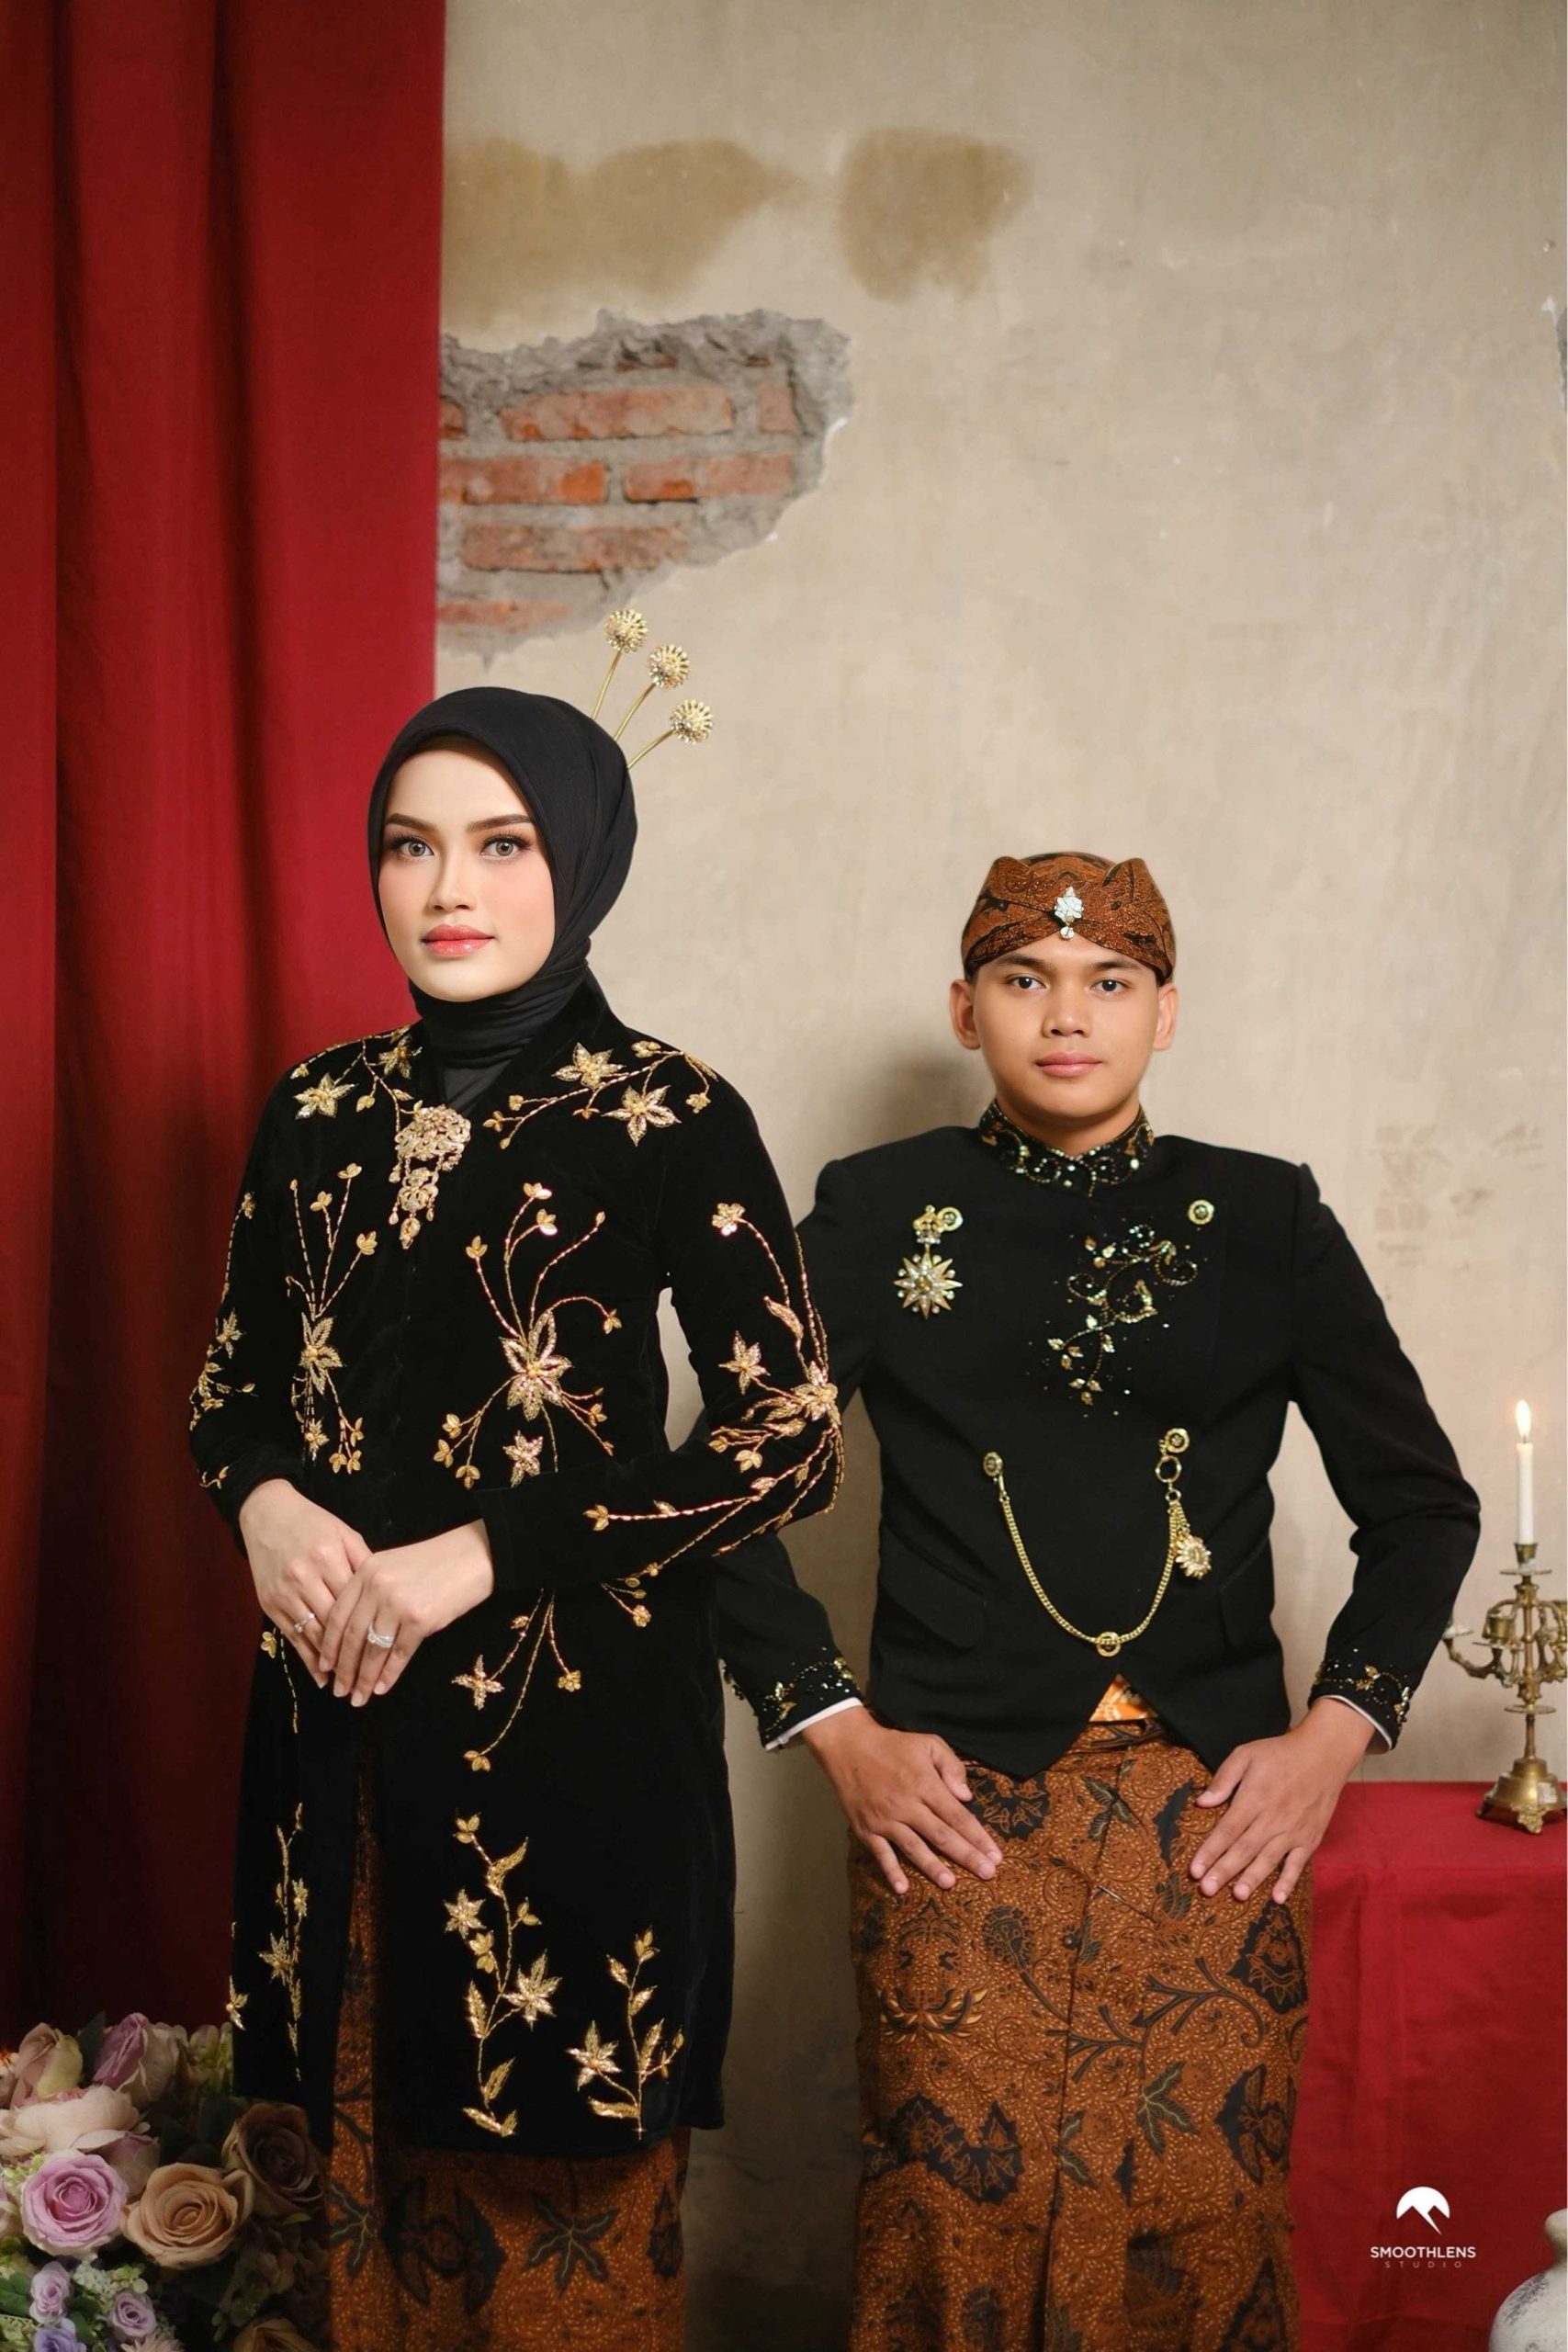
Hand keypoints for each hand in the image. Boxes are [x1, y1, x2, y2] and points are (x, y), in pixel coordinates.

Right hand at [237, 1479, 369, 1687]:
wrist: (267, 1514)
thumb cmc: (312, 1522)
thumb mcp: (344, 1534)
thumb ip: (363, 1562)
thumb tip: (384, 1593)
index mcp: (328, 1558)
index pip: (355, 1602)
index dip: (371, 1628)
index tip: (388, 1648)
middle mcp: (305, 1577)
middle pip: (335, 1624)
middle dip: (353, 1653)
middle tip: (372, 1676)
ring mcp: (285, 1592)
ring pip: (314, 1634)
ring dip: (332, 1662)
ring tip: (350, 1682)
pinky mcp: (269, 1603)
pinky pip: (292, 1636)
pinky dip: (307, 1657)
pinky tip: (321, 1674)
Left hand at [317, 1520, 495, 1705]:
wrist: (473, 1555)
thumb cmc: (434, 1562)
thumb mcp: (392, 1565)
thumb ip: (370, 1590)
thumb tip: (352, 1632)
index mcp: (365, 1571)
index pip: (338, 1615)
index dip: (328, 1645)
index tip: (325, 1666)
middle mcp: (377, 1587)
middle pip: (351, 1636)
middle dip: (343, 1669)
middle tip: (338, 1690)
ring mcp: (398, 1603)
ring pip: (372, 1650)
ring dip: (363, 1678)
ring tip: (358, 1698)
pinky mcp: (421, 1619)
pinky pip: (398, 1654)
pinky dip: (388, 1675)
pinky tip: (381, 1688)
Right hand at [802, 1708, 1002, 1894]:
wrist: (848, 1746)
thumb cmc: (893, 1745)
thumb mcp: (928, 1744)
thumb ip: (951, 1766)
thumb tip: (967, 1797)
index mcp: (924, 1784)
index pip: (957, 1816)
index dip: (978, 1837)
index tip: (995, 1855)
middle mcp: (907, 1805)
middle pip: (942, 1836)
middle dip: (967, 1856)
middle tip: (988, 1874)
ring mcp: (885, 1820)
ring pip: (914, 1848)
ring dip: (933, 1867)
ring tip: (951, 1884)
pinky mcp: (866, 1829)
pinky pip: (881, 1854)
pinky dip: (891, 1871)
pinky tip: (903, 1889)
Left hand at [1189, 1698, 1374, 1902]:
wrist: (1324, 1754)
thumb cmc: (1280, 1753)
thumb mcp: (1246, 1754)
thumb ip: (1225, 1778)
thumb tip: (1202, 1802)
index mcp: (1254, 1798)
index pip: (1227, 1830)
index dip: (1210, 1851)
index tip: (1194, 1870)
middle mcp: (1273, 1818)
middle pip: (1244, 1849)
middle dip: (1224, 1871)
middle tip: (1206, 1891)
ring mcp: (1294, 1831)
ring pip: (1268, 1859)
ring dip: (1252, 1879)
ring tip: (1237, 1896)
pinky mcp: (1311, 1838)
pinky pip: (1298, 1864)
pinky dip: (1288, 1881)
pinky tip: (1277, 1898)